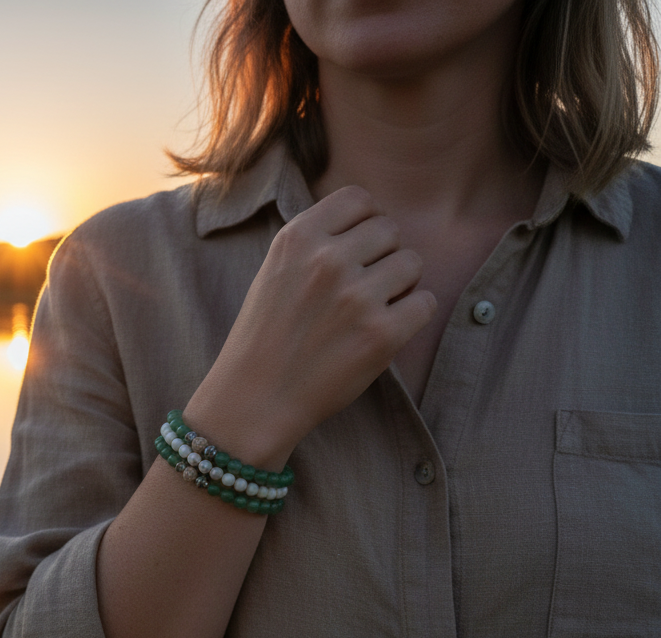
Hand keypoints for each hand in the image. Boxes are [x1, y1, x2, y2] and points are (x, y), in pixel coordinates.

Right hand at [189, 185, 435, 462]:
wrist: (254, 399)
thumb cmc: (266, 336)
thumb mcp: (275, 271)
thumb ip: (316, 241)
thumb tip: (371, 220)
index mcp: (297, 238)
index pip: (358, 198)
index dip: (365, 222)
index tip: (357, 248)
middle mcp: (326, 261)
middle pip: (390, 229)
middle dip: (382, 255)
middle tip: (361, 288)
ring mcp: (355, 297)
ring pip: (412, 262)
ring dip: (400, 285)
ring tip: (371, 310)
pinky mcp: (380, 334)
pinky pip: (425, 302)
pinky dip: (411, 316)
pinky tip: (383, 331)